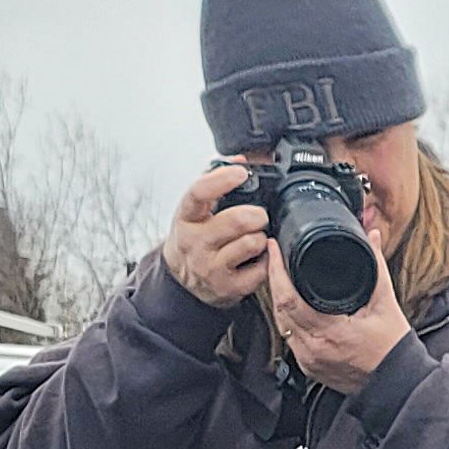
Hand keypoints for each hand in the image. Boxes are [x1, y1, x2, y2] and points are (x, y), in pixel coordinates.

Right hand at [164, 160, 274, 311]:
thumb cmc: (194, 235)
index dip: (222, 179)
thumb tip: (240, 159)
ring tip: (255, 236)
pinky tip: (256, 258)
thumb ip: (215, 181)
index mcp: (185, 217)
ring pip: (252, 243)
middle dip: (257, 214)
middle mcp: (195, 243)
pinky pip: (261, 270)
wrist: (182, 278)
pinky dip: (265, 261)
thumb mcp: (195, 208)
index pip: (199, 193)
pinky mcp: (227, 288)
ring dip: (261, 237)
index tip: (241, 172)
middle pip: (237, 220)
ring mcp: (210, 268)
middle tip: (259, 215)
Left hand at [266, 233, 412, 392]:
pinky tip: (290, 306)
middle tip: (274, 257)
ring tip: (279, 277)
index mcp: (330, 332)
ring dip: (278, 300)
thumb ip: (376, 265)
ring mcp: (309, 361)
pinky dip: (287, 319)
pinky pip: (289, 338)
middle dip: (273, 280)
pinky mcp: (309, 368)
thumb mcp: (386, 302)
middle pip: (278, 309)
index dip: (277, 270)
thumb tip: (373, 236)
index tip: (275, 249)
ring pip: (281, 324)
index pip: (288, 297)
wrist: (397, 383)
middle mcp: (314, 349)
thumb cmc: (393, 348)